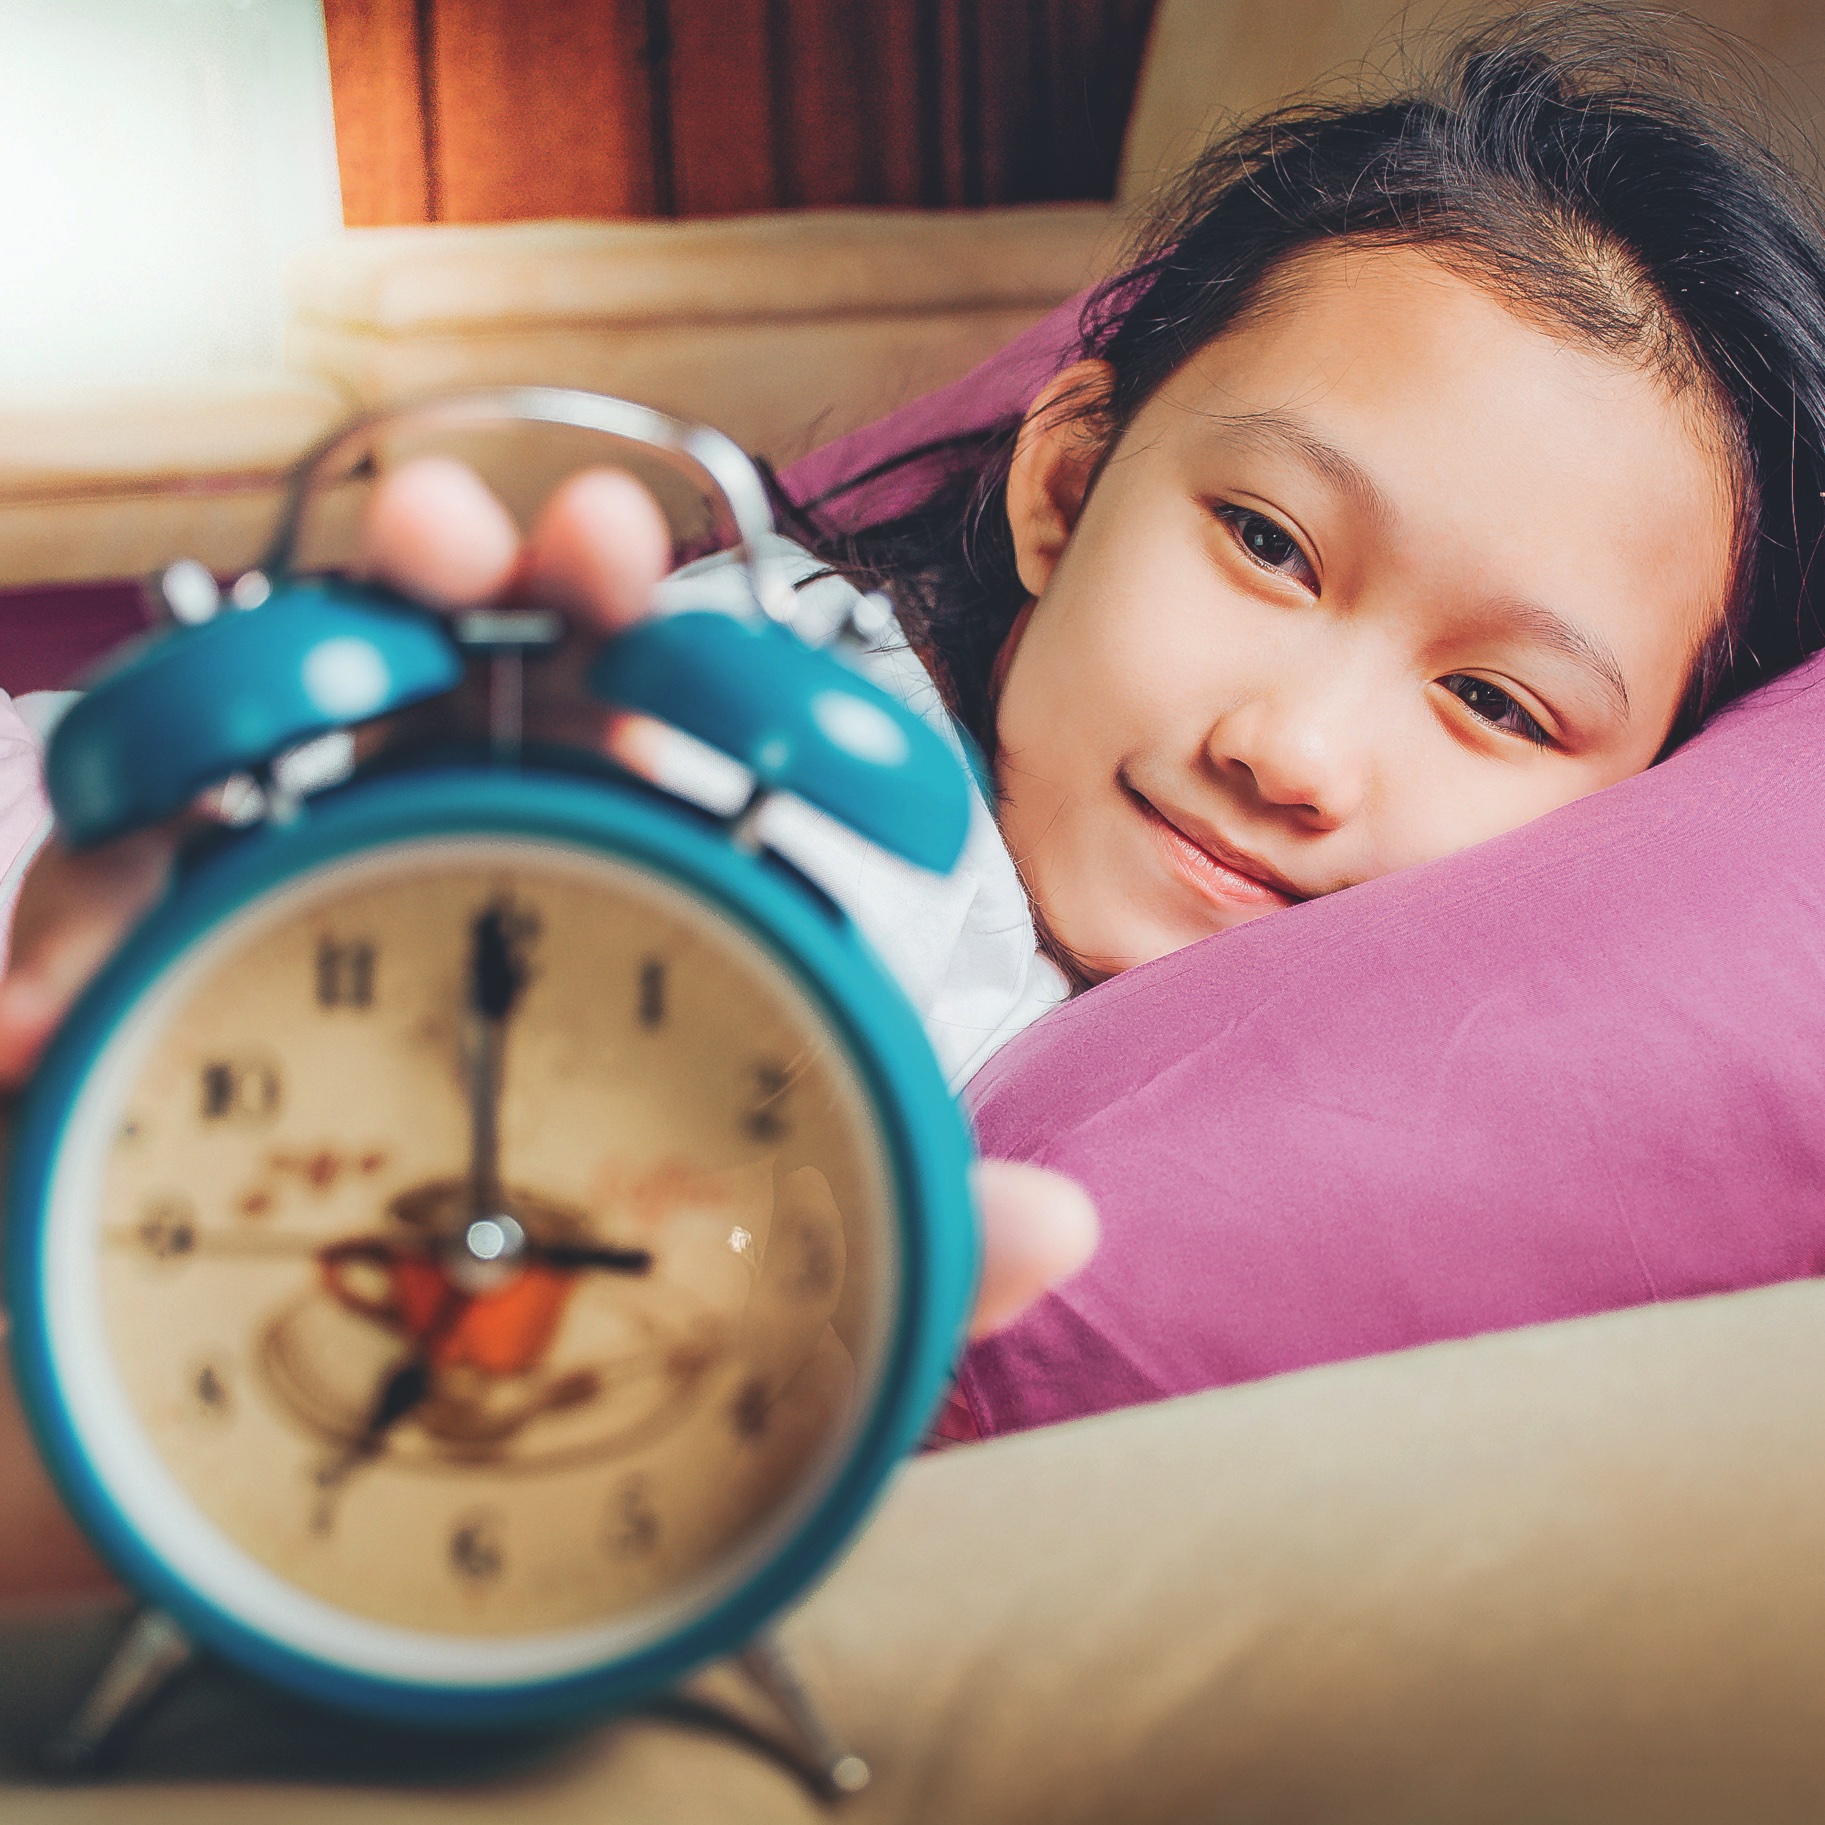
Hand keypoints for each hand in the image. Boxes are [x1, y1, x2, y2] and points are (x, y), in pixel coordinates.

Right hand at [0, 459, 1096, 1594]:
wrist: (268, 1529)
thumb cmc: (516, 1408)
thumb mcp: (729, 1343)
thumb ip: (885, 1265)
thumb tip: (1062, 1218)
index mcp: (603, 938)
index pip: (656, 757)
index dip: (677, 673)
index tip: (659, 618)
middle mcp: (438, 906)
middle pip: (453, 692)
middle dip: (468, 585)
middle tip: (484, 542)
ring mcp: (261, 940)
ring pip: (244, 752)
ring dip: (229, 703)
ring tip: (229, 733)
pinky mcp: (109, 1008)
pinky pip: (70, 925)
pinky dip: (47, 954)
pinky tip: (31, 1029)